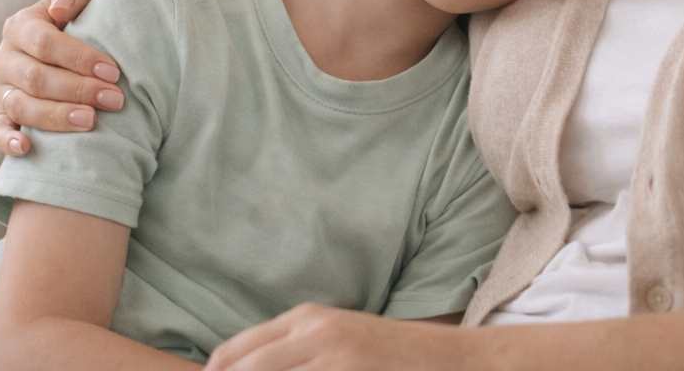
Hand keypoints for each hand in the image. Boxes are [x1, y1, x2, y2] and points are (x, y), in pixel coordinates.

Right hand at [0, 0, 117, 155]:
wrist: (82, 41)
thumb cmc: (89, 16)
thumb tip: (60, 9)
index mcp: (21, 25)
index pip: (45, 43)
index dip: (79, 59)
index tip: (113, 72)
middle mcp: (5, 57)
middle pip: (35, 78)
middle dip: (77, 90)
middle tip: (114, 100)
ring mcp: (1, 88)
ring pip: (20, 106)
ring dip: (56, 116)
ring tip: (91, 121)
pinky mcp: (2, 115)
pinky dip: (7, 141)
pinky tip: (27, 148)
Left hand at [204, 304, 466, 370]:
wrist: (451, 360)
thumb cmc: (390, 358)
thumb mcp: (338, 342)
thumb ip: (296, 351)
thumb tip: (238, 369)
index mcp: (303, 317)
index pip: (232, 353)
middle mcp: (312, 328)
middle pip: (240, 369)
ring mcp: (331, 351)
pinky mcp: (348, 369)